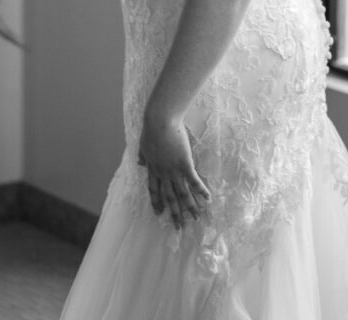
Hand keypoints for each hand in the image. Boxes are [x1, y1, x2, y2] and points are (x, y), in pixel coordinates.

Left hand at [138, 113, 210, 229]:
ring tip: (195, 218)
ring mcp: (174, 170)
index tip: (159, 213)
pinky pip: (194, 181)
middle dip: (174, 213)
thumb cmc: (152, 129)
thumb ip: (143, 155)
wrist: (160, 120)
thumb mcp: (143, 144)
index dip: (157, 202)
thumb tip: (140, 163)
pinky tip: (208, 199)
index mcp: (153, 168)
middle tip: (179, 227)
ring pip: (182, 193)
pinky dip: (201, 191)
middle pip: (169, 197)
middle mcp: (163, 173)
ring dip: (189, 207)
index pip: (154, 190)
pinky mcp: (185, 164)